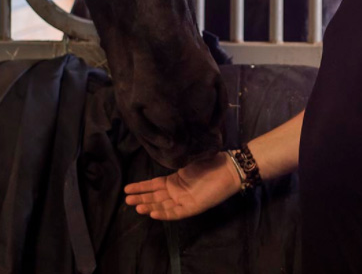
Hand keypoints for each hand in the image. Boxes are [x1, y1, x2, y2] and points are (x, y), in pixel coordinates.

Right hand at [124, 151, 240, 219]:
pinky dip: (164, 213)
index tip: (127, 188)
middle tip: (126, 200)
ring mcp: (184, 200)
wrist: (229, 168)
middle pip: (155, 197)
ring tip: (135, 206)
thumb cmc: (212, 162)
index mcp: (176, 180)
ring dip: (149, 207)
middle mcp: (177, 192)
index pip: (153, 185)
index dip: (141, 187)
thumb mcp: (190, 159)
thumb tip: (163, 152)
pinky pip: (175, 213)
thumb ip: (176, 161)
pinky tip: (152, 212)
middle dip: (141, 198)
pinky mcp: (192, 207)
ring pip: (162, 206)